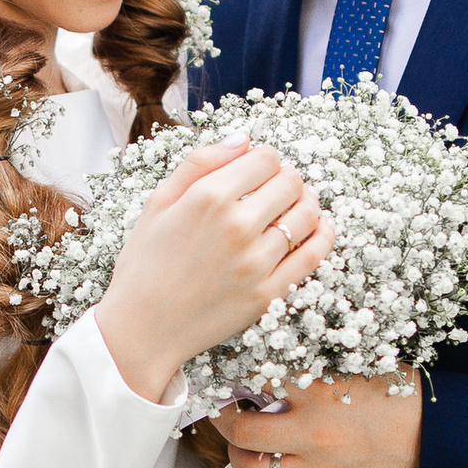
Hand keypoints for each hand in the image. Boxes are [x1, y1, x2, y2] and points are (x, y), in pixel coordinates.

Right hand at [94, 139, 333, 403]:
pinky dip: (324, 234)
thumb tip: (243, 139)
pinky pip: (312, 255)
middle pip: (291, 182)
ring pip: (306, 215)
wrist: (142, 328)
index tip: (260, 168)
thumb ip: (199, 163)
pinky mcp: (268, 293)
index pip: (265, 158)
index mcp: (208, 198)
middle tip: (278, 187)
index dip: (266, 158)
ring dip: (306, 203)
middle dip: (288, 178)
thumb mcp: (158, 203)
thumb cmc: (145, 264)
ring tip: (296, 205)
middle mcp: (237, 226)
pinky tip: (322, 226)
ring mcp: (256, 262)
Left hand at [222, 375, 422, 467]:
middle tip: (222, 409)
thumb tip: (272, 362)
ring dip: (240, 456)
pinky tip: (280, 465)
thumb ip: (315, 368)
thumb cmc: (405, 401)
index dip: (234, 374)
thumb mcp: (359, 368)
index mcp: (320, 391)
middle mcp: (312, 433)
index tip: (226, 372)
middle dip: (223, 418)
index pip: (254, 378)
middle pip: (240, 430)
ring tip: (242, 444)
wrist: (441, 445)